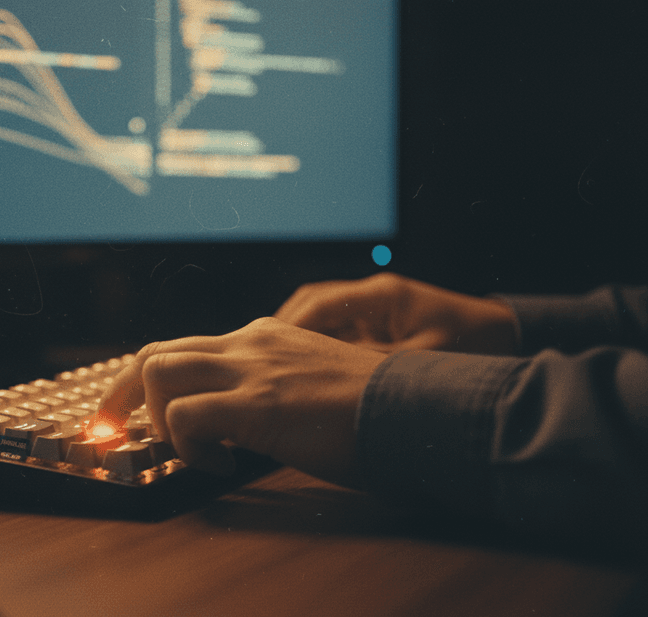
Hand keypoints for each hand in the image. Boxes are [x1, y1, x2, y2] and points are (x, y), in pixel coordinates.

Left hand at [97, 318, 385, 484]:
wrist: (418, 408)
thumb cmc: (377, 406)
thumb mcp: (313, 383)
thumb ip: (272, 388)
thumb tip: (237, 424)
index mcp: (263, 336)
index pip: (185, 346)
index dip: (149, 382)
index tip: (134, 414)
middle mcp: (250, 342)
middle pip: (154, 352)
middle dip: (119, 394)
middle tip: (109, 432)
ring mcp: (252, 369)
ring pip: (158, 371)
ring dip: (155, 418)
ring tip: (184, 449)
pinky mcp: (259, 404)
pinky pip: (187, 418)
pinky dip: (187, 447)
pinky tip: (218, 468)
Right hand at [275, 273, 516, 354]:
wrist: (505, 336)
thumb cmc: (473, 346)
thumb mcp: (423, 363)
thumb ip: (375, 368)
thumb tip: (331, 380)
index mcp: (382, 296)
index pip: (318, 303)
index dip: (289, 327)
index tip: (269, 352)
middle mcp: (373, 296)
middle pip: (310, 304)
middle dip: (283, 330)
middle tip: (262, 360)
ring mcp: (374, 309)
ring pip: (318, 316)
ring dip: (297, 340)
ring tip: (279, 368)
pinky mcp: (377, 324)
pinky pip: (335, 331)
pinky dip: (315, 348)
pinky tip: (307, 373)